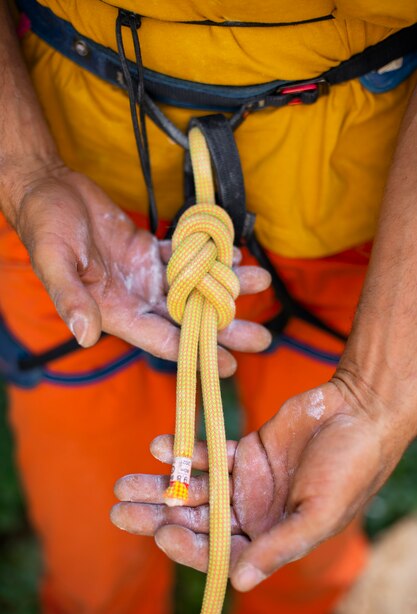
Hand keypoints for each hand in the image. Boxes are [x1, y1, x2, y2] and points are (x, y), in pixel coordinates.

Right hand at [4, 160, 270, 373]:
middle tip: (262, 337)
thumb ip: (70, 297)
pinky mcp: (149, 251)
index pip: (162, 339)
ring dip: (225, 285)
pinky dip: (208, 256)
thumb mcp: (54, 261)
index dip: (196, 351)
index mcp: (115, 311)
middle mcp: (136, 298)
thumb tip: (85, 335)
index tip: (230, 365)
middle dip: (225, 327)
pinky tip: (233, 254)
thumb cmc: (45, 227)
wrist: (49, 191)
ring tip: (260, 281)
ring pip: (194, 287)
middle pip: (188, 318)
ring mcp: (145, 274)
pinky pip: (185, 257)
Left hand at [111, 377, 414, 589]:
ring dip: (161, 485)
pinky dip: (185, 451)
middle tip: (119, 512)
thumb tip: (240, 583)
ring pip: (195, 487)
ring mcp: (246, 482)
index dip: (189, 547)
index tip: (161, 533)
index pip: (220, 552)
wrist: (358, 411)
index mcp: (272, 537)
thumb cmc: (350, 466)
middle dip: (158, 516)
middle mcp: (254, 513)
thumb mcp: (319, 513)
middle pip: (197, 520)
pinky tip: (160, 445)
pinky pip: (209, 453)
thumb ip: (280, 546)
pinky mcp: (245, 450)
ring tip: (125, 483)